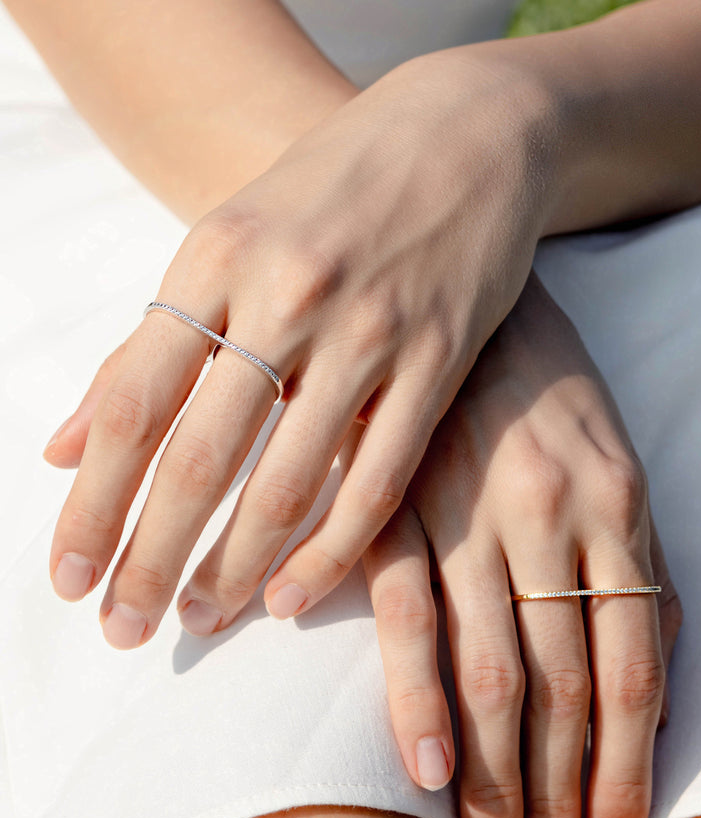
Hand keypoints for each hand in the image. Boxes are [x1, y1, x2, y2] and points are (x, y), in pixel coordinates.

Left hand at [45, 49, 558, 647]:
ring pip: (289, 478)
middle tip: (124, 629)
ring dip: (236, 564)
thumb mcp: (227, 238)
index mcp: (216, 257)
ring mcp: (369, 329)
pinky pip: (379, 474)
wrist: (463, 133)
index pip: (132, 404)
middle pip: (201, 456)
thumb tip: (65, 445)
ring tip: (200, 619)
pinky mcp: (439, 359)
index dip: (93, 502)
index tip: (66, 578)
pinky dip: (334, 546)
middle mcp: (287, 295)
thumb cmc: (334, 191)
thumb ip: (150, 344)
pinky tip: (294, 593)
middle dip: (152, 556)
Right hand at [361, 273, 681, 817]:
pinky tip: (423, 771)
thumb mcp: (615, 459)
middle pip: (571, 685)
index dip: (629, 764)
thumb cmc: (546, 384)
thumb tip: (641, 675)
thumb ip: (634, 561)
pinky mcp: (401, 498)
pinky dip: (417, 695)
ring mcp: (474, 510)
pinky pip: (410, 610)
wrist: (472, 290)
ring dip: (499, 776)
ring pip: (498, 668)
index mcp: (619, 508)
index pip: (636, 665)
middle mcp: (555, 518)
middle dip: (564, 793)